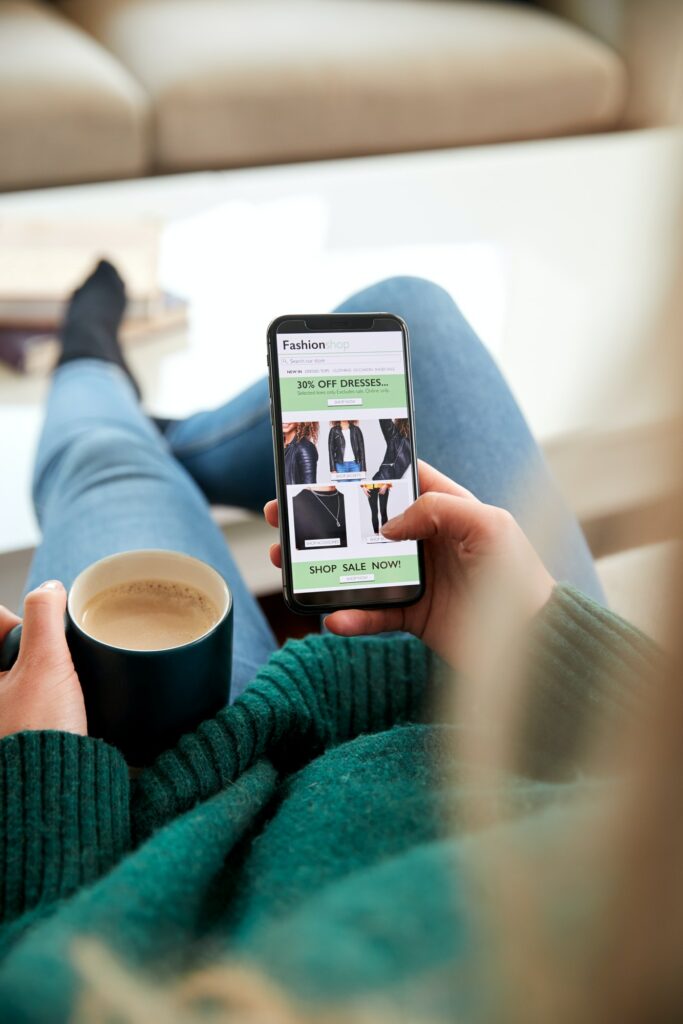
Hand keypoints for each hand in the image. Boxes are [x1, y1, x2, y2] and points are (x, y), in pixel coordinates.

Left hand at [0, 581, 86, 738]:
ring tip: (60, 693)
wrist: (52, 793)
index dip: (22, 621)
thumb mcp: (46, 665)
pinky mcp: (16, 734)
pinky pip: (31, 701)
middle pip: (11, 651)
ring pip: (22, 676)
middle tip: (55, 668)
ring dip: (44, 675)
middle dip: (38, 650)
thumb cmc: (39, 736)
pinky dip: (46, 699)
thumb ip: (45, 618)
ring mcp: (5, 715)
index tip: (43, 635)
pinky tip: (60, 712)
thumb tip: (50, 589)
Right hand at [264, 461, 554, 668]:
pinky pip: (373, 615)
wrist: (535, 644)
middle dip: (323, 518)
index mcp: (448, 510)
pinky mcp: (414, 617)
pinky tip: (334, 617)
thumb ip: (439, 509)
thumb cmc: (521, 578)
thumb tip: (390, 524)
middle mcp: (428, 541)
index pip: (399, 481)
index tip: (324, 469)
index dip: (363, 473)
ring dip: (321, 566)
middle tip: (283, 513)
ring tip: (287, 562)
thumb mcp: (490, 526)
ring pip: (358, 568)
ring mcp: (418, 580)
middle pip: (364, 524)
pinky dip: (351, 617)